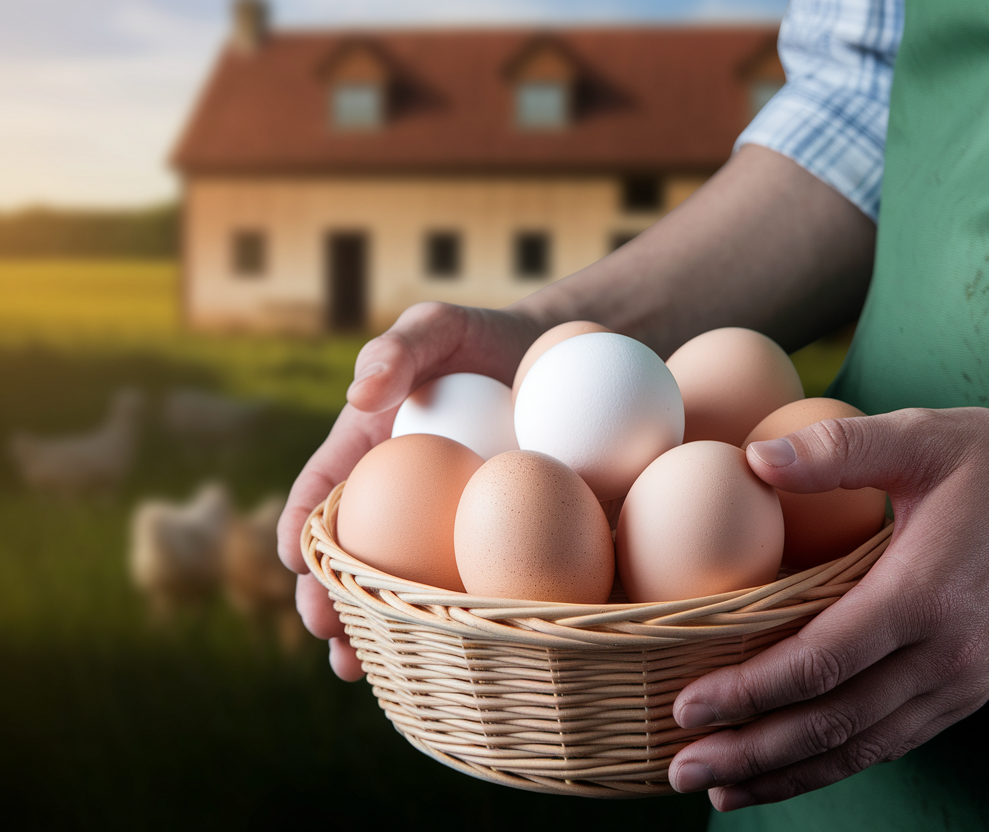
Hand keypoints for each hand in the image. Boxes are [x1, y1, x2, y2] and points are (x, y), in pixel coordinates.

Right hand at [277, 302, 544, 679]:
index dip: (297, 532)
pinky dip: (453, 625)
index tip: (293, 564)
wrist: (553, 360)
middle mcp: (393, 504)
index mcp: (364, 456)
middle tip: (326, 633)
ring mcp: (439, 531)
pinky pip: (467, 587)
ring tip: (360, 670)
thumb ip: (399, 348)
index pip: (317, 497)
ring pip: (397, 591)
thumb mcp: (438, 328)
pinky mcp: (492, 545)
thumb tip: (358, 392)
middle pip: (348, 561)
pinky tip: (453, 655)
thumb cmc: (481, 339)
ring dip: (374, 633)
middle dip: (327, 601)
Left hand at [667, 406, 988, 809]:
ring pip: (860, 748)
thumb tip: (751, 459)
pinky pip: (890, 742)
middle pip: (832, 722)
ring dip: (785, 774)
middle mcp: (946, 655)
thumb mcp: (924, 436)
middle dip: (750, 751)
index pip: (821, 661)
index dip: (749, 692)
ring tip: (719, 788)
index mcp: (925, 592)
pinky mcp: (968, 692)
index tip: (687, 707)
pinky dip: (833, 765)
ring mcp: (962, 683)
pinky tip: (789, 771)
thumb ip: (839, 448)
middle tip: (678, 768)